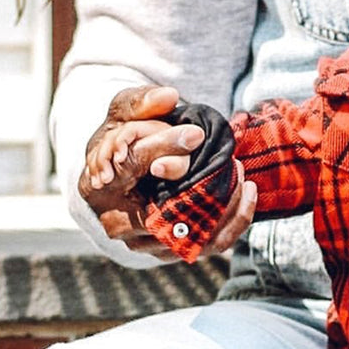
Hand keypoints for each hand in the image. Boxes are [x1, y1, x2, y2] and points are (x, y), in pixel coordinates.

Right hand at [78, 86, 256, 259]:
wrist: (124, 183)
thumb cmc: (124, 144)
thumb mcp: (123, 116)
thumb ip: (140, 103)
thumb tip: (168, 96)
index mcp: (99, 184)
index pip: (132, 164)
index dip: (163, 146)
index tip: (197, 134)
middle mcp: (117, 222)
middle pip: (166, 206)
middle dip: (203, 182)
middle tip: (230, 159)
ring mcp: (145, 243)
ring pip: (193, 231)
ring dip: (226, 203)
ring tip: (240, 172)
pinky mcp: (172, 251)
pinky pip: (210, 242)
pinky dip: (235, 219)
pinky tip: (249, 192)